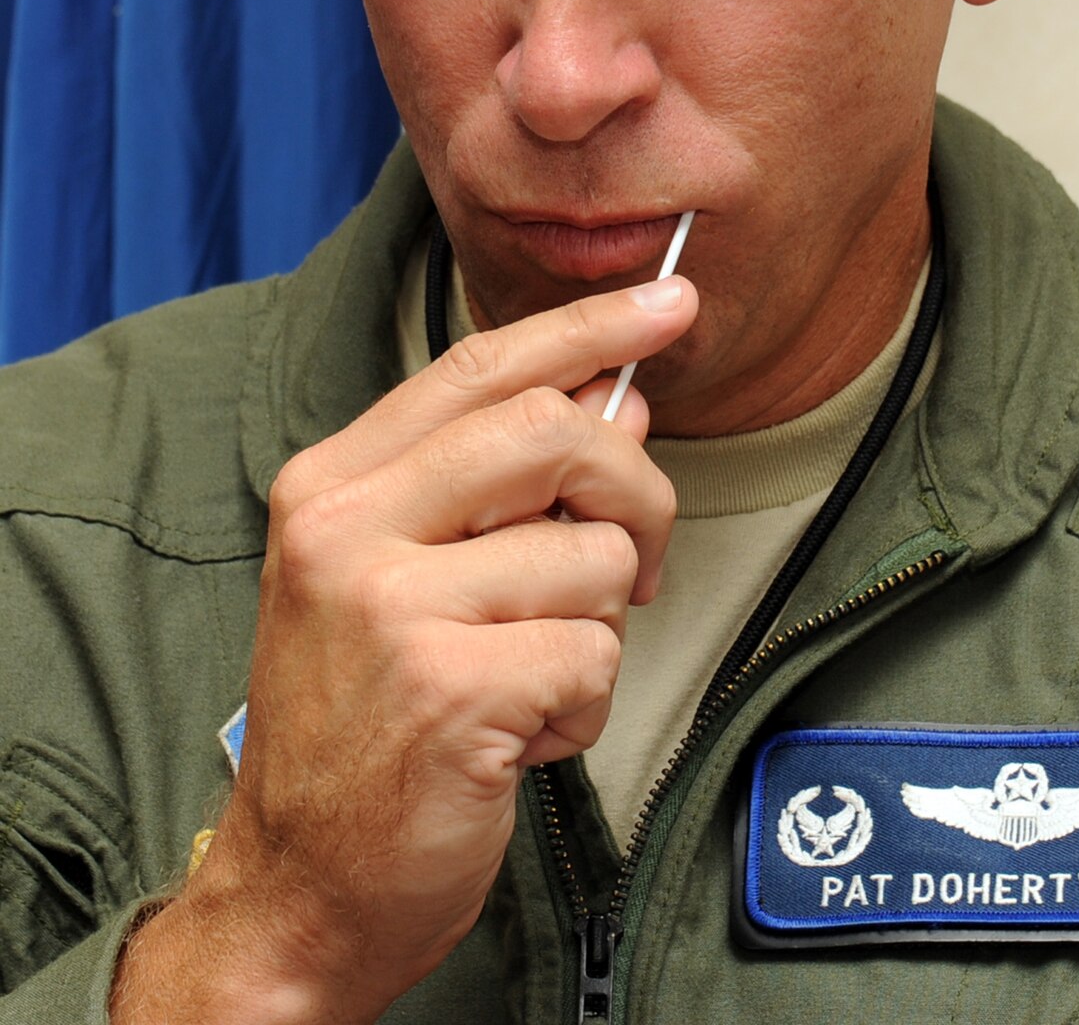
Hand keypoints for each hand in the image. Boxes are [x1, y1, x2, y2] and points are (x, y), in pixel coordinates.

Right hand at [113, 276, 694, 1024]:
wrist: (298, 886)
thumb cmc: (364, 721)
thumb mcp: (405, 576)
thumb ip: (502, 483)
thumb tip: (621, 399)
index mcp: (332, 484)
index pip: (482, 366)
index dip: (589, 326)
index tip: (670, 302)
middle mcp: (346, 530)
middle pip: (553, 432)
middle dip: (634, 491)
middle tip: (639, 562)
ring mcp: (391, 608)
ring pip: (593, 556)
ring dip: (596, 629)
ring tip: (528, 678)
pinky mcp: (447, 690)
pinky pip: (595, 653)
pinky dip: (585, 703)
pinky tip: (525, 734)